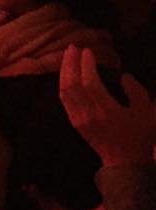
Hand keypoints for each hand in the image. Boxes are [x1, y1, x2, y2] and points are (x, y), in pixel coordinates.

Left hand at [59, 45, 155, 166]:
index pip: (90, 84)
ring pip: (64, 91)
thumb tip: (124, 76)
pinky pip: (64, 99)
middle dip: (70, 63)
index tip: (88, 51)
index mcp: (107, 112)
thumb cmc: (139, 136)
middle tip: (72, 47)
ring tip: (68, 55)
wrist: (125, 162)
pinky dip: (63, 83)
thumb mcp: (147, 114)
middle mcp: (89, 115)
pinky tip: (66, 73)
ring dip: (64, 71)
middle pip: (72, 84)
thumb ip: (137, 93)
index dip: (87, 65)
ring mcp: (79, 119)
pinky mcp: (74, 122)